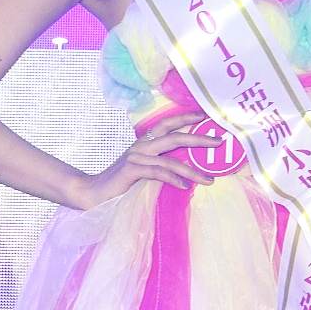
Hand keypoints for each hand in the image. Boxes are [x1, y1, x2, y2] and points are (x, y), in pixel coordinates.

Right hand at [72, 112, 218, 209]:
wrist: (91, 194)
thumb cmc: (121, 183)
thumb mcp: (144, 170)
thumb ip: (161, 164)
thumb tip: (189, 167)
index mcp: (144, 143)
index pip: (167, 124)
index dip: (186, 118)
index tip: (206, 115)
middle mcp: (141, 146)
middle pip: (173, 136)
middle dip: (198, 138)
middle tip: (219, 141)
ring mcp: (135, 158)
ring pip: (170, 160)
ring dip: (192, 170)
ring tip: (209, 180)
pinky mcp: (130, 171)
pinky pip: (158, 173)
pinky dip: (174, 179)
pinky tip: (185, 186)